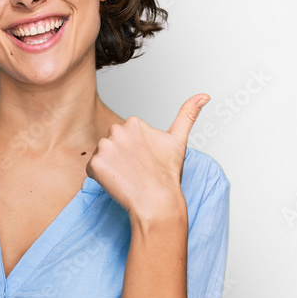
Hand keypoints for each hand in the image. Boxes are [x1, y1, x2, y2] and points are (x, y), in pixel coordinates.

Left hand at [85, 94, 209, 217]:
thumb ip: (188, 113)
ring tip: (127, 176)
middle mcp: (117, 130)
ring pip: (102, 155)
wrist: (157, 202)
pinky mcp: (95, 164)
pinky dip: (101, 177)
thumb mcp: (179, 140)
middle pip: (112, 143)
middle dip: (120, 155)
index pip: (125, 135)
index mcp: (134, 123)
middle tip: (136, 169)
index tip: (144, 160)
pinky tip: (117, 182)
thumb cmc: (167, 174)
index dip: (134, 150)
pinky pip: (92, 169)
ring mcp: (105, 148)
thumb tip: (204, 95)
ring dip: (110, 166)